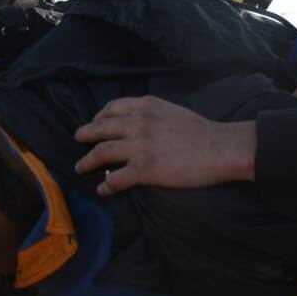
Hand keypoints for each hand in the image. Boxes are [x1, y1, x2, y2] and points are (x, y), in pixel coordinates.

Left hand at [73, 96, 255, 194]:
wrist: (218, 148)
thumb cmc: (201, 131)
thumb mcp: (172, 111)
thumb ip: (151, 114)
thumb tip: (138, 123)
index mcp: (146, 107)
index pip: (112, 108)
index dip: (98, 116)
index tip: (94, 122)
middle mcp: (138, 123)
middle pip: (101, 128)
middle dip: (85, 134)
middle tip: (78, 139)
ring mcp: (139, 147)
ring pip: (101, 152)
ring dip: (87, 160)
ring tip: (80, 166)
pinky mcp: (144, 170)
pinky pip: (115, 179)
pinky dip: (105, 185)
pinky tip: (102, 188)